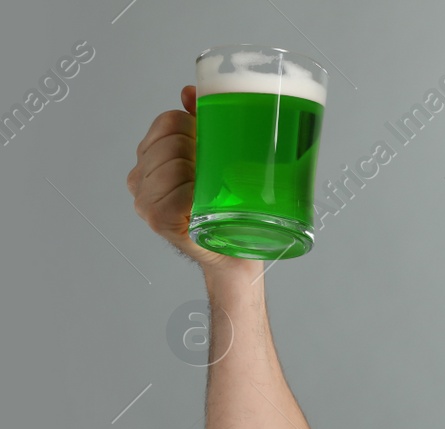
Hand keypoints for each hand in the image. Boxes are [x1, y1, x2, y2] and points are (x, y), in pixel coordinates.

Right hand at [125, 86, 249, 273]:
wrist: (235, 251)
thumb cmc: (226, 206)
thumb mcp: (215, 158)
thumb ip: (200, 123)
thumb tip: (189, 92)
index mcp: (150, 156)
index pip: (167, 121)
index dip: (194, 127)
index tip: (210, 145)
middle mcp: (140, 177)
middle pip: (170, 141)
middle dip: (198, 151)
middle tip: (215, 172)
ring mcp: (145, 199)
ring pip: (174, 165)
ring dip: (198, 174)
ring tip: (210, 190)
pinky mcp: (157, 219)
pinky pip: (176, 194)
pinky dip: (193, 196)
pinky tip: (201, 204)